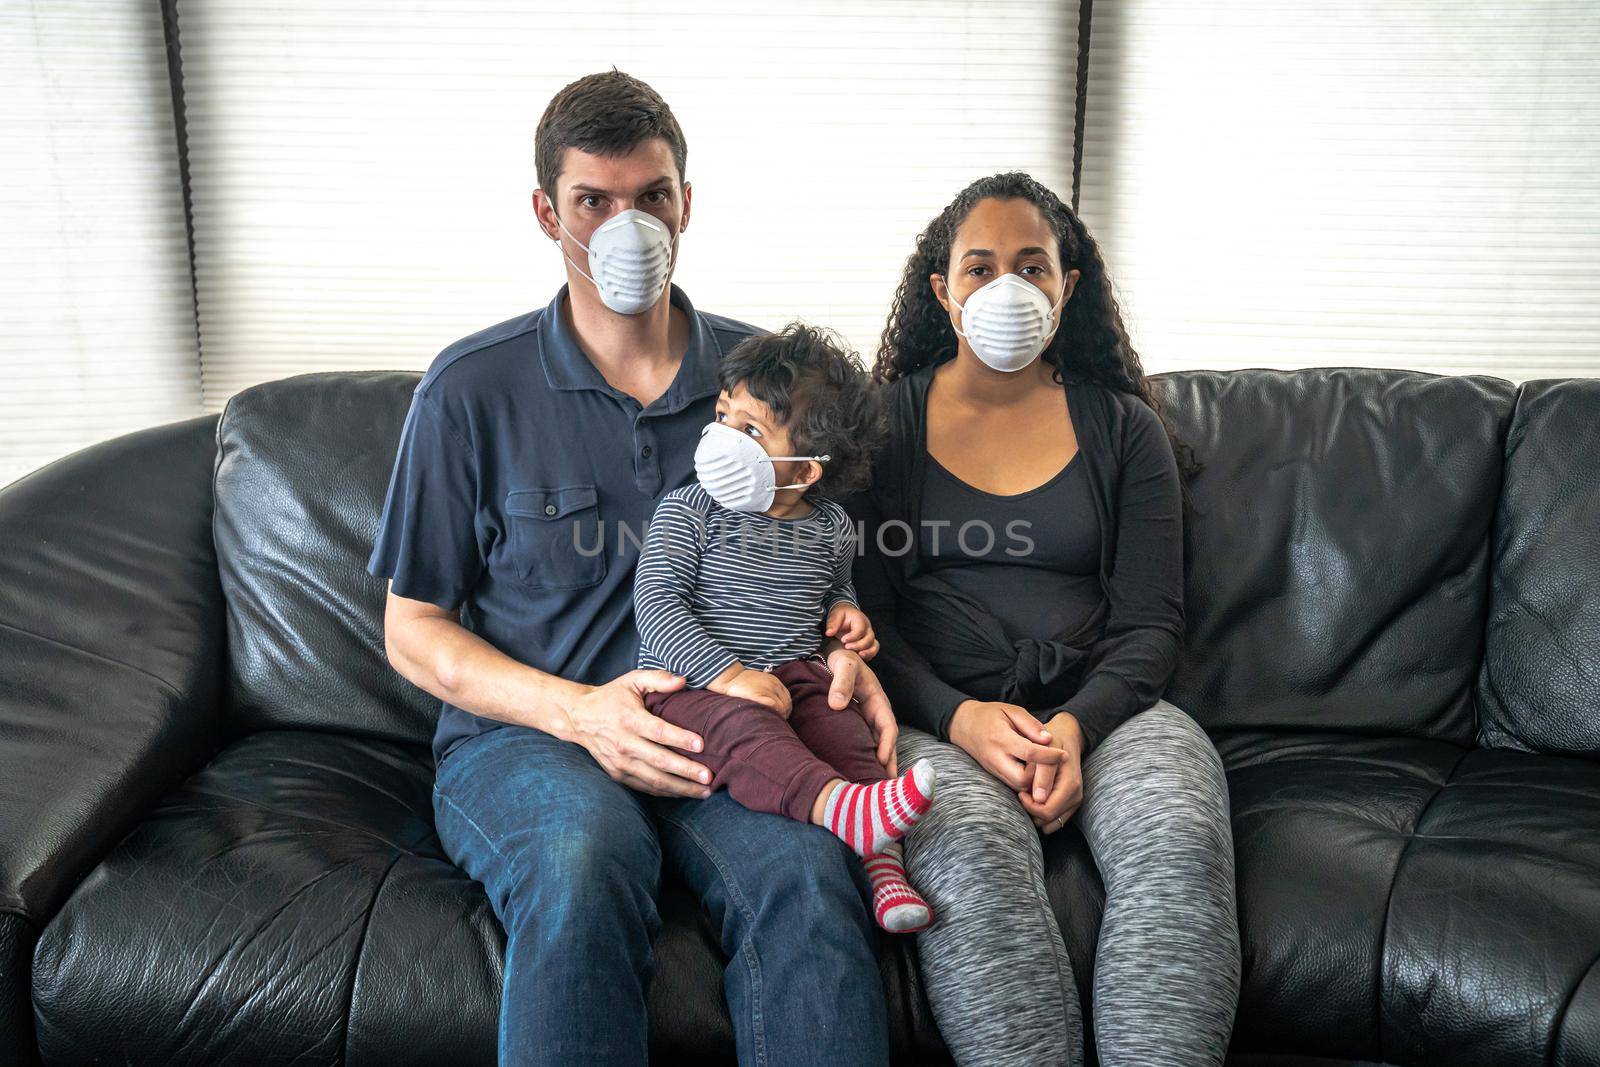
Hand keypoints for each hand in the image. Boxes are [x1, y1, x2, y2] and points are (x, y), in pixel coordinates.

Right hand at [560, 669, 712, 798]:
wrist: (579, 717)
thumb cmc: (612, 696)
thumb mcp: (632, 680)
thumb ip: (658, 679)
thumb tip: (683, 681)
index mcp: (629, 719)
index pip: (658, 732)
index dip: (680, 739)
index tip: (701, 745)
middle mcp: (623, 744)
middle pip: (659, 761)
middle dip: (686, 771)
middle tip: (709, 777)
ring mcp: (619, 762)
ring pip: (654, 779)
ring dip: (680, 787)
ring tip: (704, 791)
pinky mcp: (617, 774)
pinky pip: (644, 786)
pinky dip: (665, 792)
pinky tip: (684, 792)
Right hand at [710, 664, 792, 717]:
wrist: (729, 677)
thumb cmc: (743, 683)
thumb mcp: (761, 682)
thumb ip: (769, 691)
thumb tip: (775, 706)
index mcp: (775, 682)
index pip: (788, 698)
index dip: (786, 709)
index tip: (781, 716)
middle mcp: (773, 685)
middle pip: (787, 704)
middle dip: (784, 714)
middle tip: (778, 722)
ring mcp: (766, 689)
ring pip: (782, 707)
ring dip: (780, 716)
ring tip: (774, 722)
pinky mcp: (758, 695)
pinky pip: (773, 705)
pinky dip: (774, 713)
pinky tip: (769, 718)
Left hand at [822, 644, 897, 775]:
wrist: (836, 655)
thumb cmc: (843, 659)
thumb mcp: (844, 665)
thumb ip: (841, 682)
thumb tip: (837, 705)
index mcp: (878, 700)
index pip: (888, 726)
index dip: (887, 745)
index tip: (882, 761)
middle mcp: (876, 712)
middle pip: (886, 741)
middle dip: (889, 762)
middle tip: (888, 785)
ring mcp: (867, 718)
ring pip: (877, 744)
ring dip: (880, 762)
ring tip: (877, 785)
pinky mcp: (857, 722)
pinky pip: (865, 741)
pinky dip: (867, 755)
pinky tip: (861, 769)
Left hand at [824, 602, 878, 659]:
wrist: (847, 615)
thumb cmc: (842, 615)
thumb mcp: (836, 615)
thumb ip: (833, 623)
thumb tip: (829, 633)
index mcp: (860, 619)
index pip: (860, 629)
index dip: (852, 637)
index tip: (843, 640)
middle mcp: (867, 628)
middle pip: (869, 638)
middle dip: (858, 645)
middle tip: (846, 647)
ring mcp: (869, 635)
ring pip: (874, 645)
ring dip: (867, 652)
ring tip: (858, 655)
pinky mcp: (869, 642)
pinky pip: (874, 650)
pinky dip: (869, 655)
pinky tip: (860, 658)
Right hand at [947, 700, 1064, 793]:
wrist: (962, 725)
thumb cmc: (989, 715)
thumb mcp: (1011, 710)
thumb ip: (1030, 724)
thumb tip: (1048, 739)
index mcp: (1001, 738)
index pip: (1030, 753)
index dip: (1049, 756)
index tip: (1063, 754)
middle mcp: (996, 758)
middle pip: (1022, 780)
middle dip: (1040, 776)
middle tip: (1049, 764)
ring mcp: (993, 769)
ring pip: (1018, 786)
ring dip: (1034, 781)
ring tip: (1043, 767)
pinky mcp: (994, 775)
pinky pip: (1012, 785)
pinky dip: (1026, 781)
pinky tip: (1033, 770)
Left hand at [1018, 712, 1084, 833]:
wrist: (1065, 737)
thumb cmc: (1052, 742)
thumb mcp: (1045, 751)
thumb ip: (1043, 775)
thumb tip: (1039, 799)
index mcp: (1070, 784)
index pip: (1047, 811)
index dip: (1029, 805)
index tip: (1020, 792)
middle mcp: (1076, 796)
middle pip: (1048, 820)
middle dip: (1032, 810)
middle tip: (1022, 794)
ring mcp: (1075, 801)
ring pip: (1050, 823)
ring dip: (1036, 814)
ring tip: (1028, 796)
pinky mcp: (1071, 804)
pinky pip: (1054, 820)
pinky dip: (1042, 815)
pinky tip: (1034, 800)